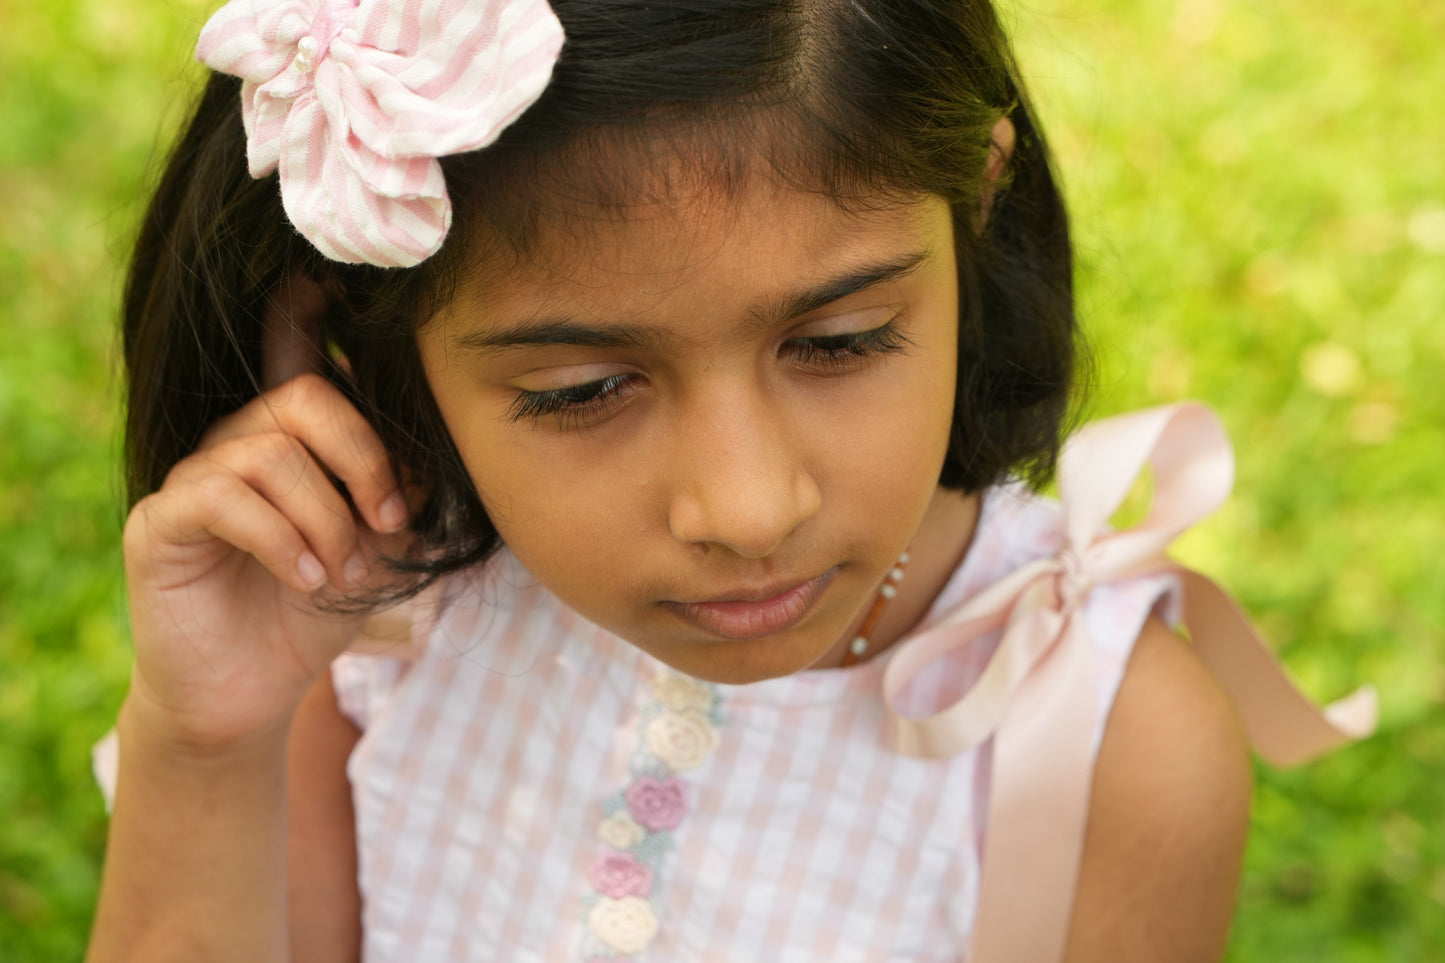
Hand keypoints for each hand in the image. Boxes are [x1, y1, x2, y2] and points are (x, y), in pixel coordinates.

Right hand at [121, 281, 409, 750]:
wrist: (250, 693)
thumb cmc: (314, 612)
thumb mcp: (377, 552)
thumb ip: (398, 498)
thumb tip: (428, 462)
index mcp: (288, 439)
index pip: (295, 356)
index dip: (310, 311)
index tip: (336, 281)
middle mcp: (235, 442)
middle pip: (304, 396)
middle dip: (364, 456)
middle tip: (390, 521)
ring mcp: (194, 478)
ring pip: (271, 451)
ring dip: (328, 517)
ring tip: (346, 571)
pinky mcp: (162, 523)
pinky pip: (226, 498)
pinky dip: (285, 540)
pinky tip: (310, 579)